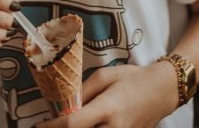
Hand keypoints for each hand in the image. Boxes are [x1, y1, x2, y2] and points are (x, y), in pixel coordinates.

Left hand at [34, 62, 177, 127]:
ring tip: (68, 123)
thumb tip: (64, 107)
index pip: (72, 124)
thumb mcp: (105, 76)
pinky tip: (84, 124)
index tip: (37, 126)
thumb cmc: (132, 79)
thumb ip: (83, 93)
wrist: (161, 92)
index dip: (51, 127)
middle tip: (49, 126)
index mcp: (107, 109)